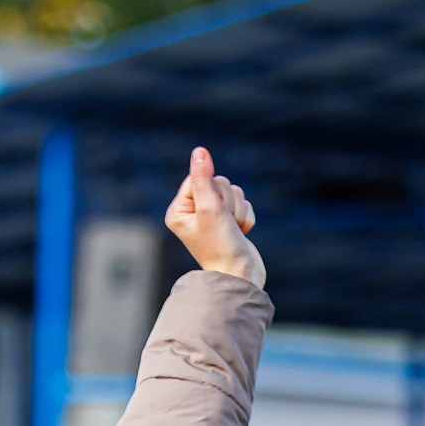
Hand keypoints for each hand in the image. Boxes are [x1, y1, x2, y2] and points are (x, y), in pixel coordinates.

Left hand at [165, 147, 264, 290]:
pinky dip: (246, 218)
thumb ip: (203, 178)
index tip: (212, 213)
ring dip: (238, 211)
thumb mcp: (210, 208)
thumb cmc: (220, 245)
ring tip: (232, 231)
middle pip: (219, 183)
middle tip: (224, 225)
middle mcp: (193, 212)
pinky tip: (239, 234)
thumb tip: (199, 151)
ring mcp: (212, 217)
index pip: (199, 177)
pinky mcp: (229, 221)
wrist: (240, 274)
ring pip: (234, 192)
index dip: (213, 191)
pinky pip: (244, 204)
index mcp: (179, 210)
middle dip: (227, 203)